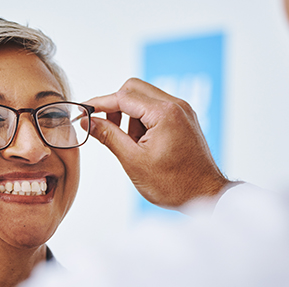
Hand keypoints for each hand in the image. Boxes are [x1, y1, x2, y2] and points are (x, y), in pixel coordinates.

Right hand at [85, 78, 229, 207]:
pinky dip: (142, 121)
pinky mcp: (184, 119)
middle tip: (105, 128)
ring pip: (144, 98)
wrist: (205, 195)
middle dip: (115, 106)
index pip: (123, 96)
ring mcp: (182, 111)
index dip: (99, 104)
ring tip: (132, 145)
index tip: (83, 112)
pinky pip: (156, 109)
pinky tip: (142, 144)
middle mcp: (176, 105)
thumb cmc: (174, 184)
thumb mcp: (133, 161)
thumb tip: (88, 121)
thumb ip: (108, 136)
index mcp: (164, 113)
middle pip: (133, 89)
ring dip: (129, 116)